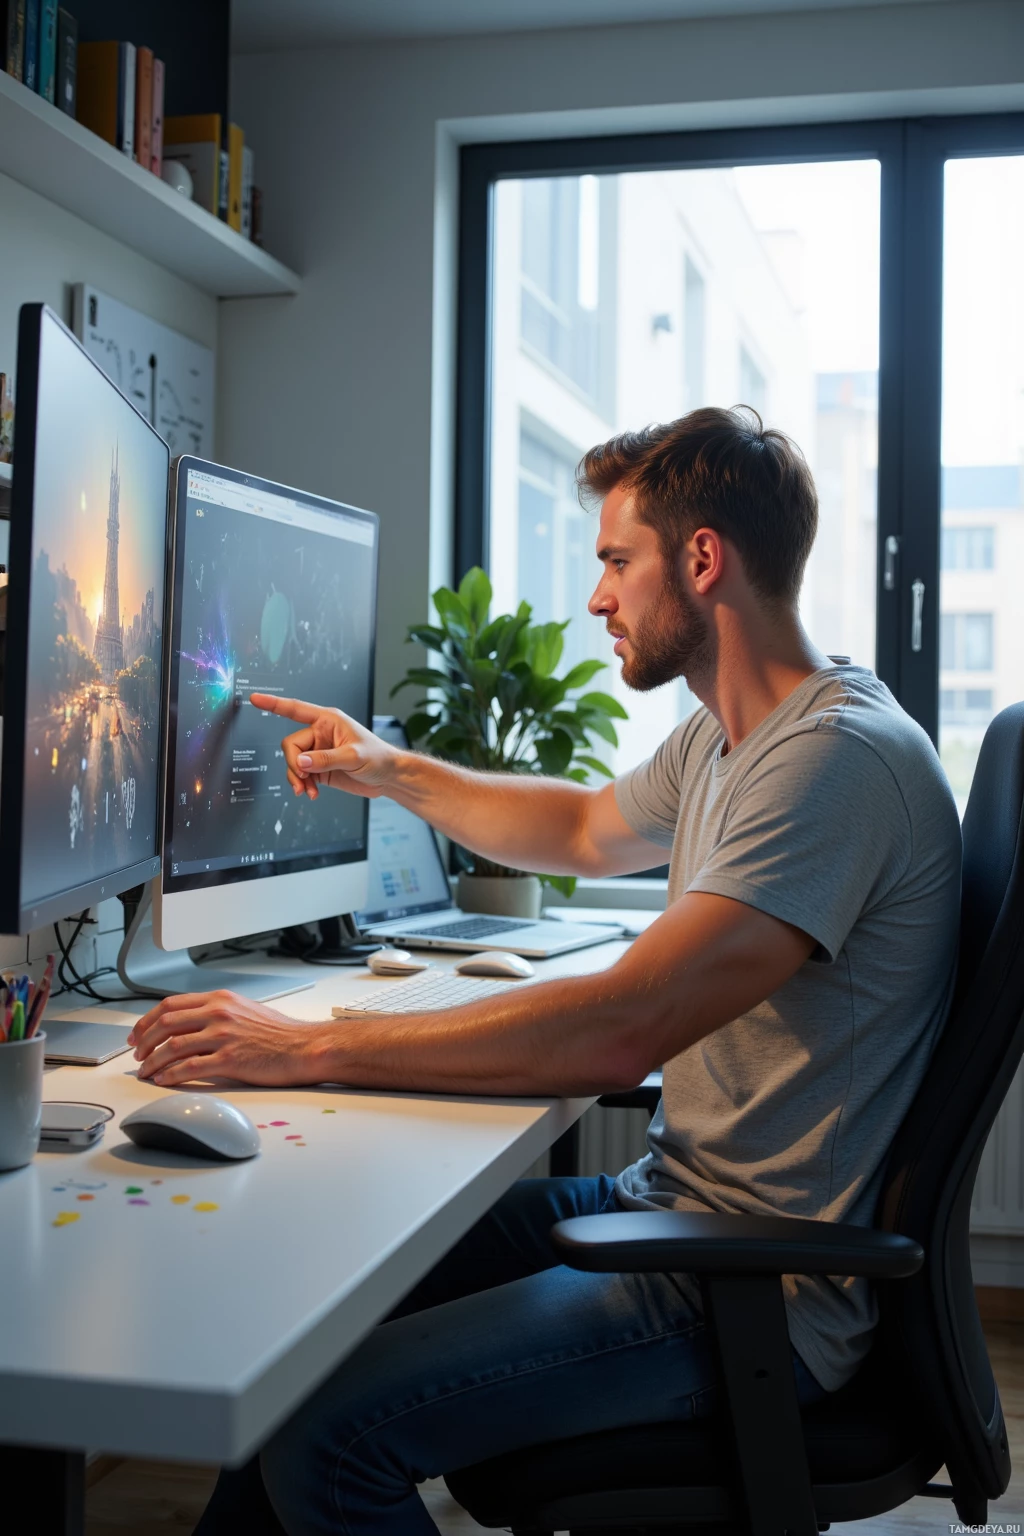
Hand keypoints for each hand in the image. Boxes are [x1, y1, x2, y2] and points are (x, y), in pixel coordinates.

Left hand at [127, 991, 322, 1087]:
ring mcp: (223, 1036)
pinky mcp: (229, 1059)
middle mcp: (218, 1013)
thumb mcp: (243, 1009)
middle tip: (137, 1054)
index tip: (138, 1034)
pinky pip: (190, 1067)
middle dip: (144, 1041)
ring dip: (153, 1061)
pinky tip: (163, 1080)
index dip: (147, 1020)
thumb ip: (215, 1012)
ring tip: (145, 1072)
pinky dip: (171, 1075)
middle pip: (166, 1023)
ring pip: (173, 1046)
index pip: (170, 1005)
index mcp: (220, 999)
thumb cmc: (278, 1033)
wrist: (302, 1047)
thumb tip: (187, 1025)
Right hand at [249, 693, 399, 800]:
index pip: (295, 709)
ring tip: (309, 791)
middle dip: (295, 764)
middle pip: (290, 745)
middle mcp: (320, 734)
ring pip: (293, 762)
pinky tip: (312, 793)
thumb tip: (301, 762)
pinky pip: (300, 775)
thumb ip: (326, 759)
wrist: (388, 777)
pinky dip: (303, 785)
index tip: (255, 699)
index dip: (274, 704)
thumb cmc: (378, 757)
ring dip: (298, 779)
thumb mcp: (354, 756)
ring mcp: (318, 752)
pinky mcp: (319, 768)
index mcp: (328, 721)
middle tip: (305, 779)